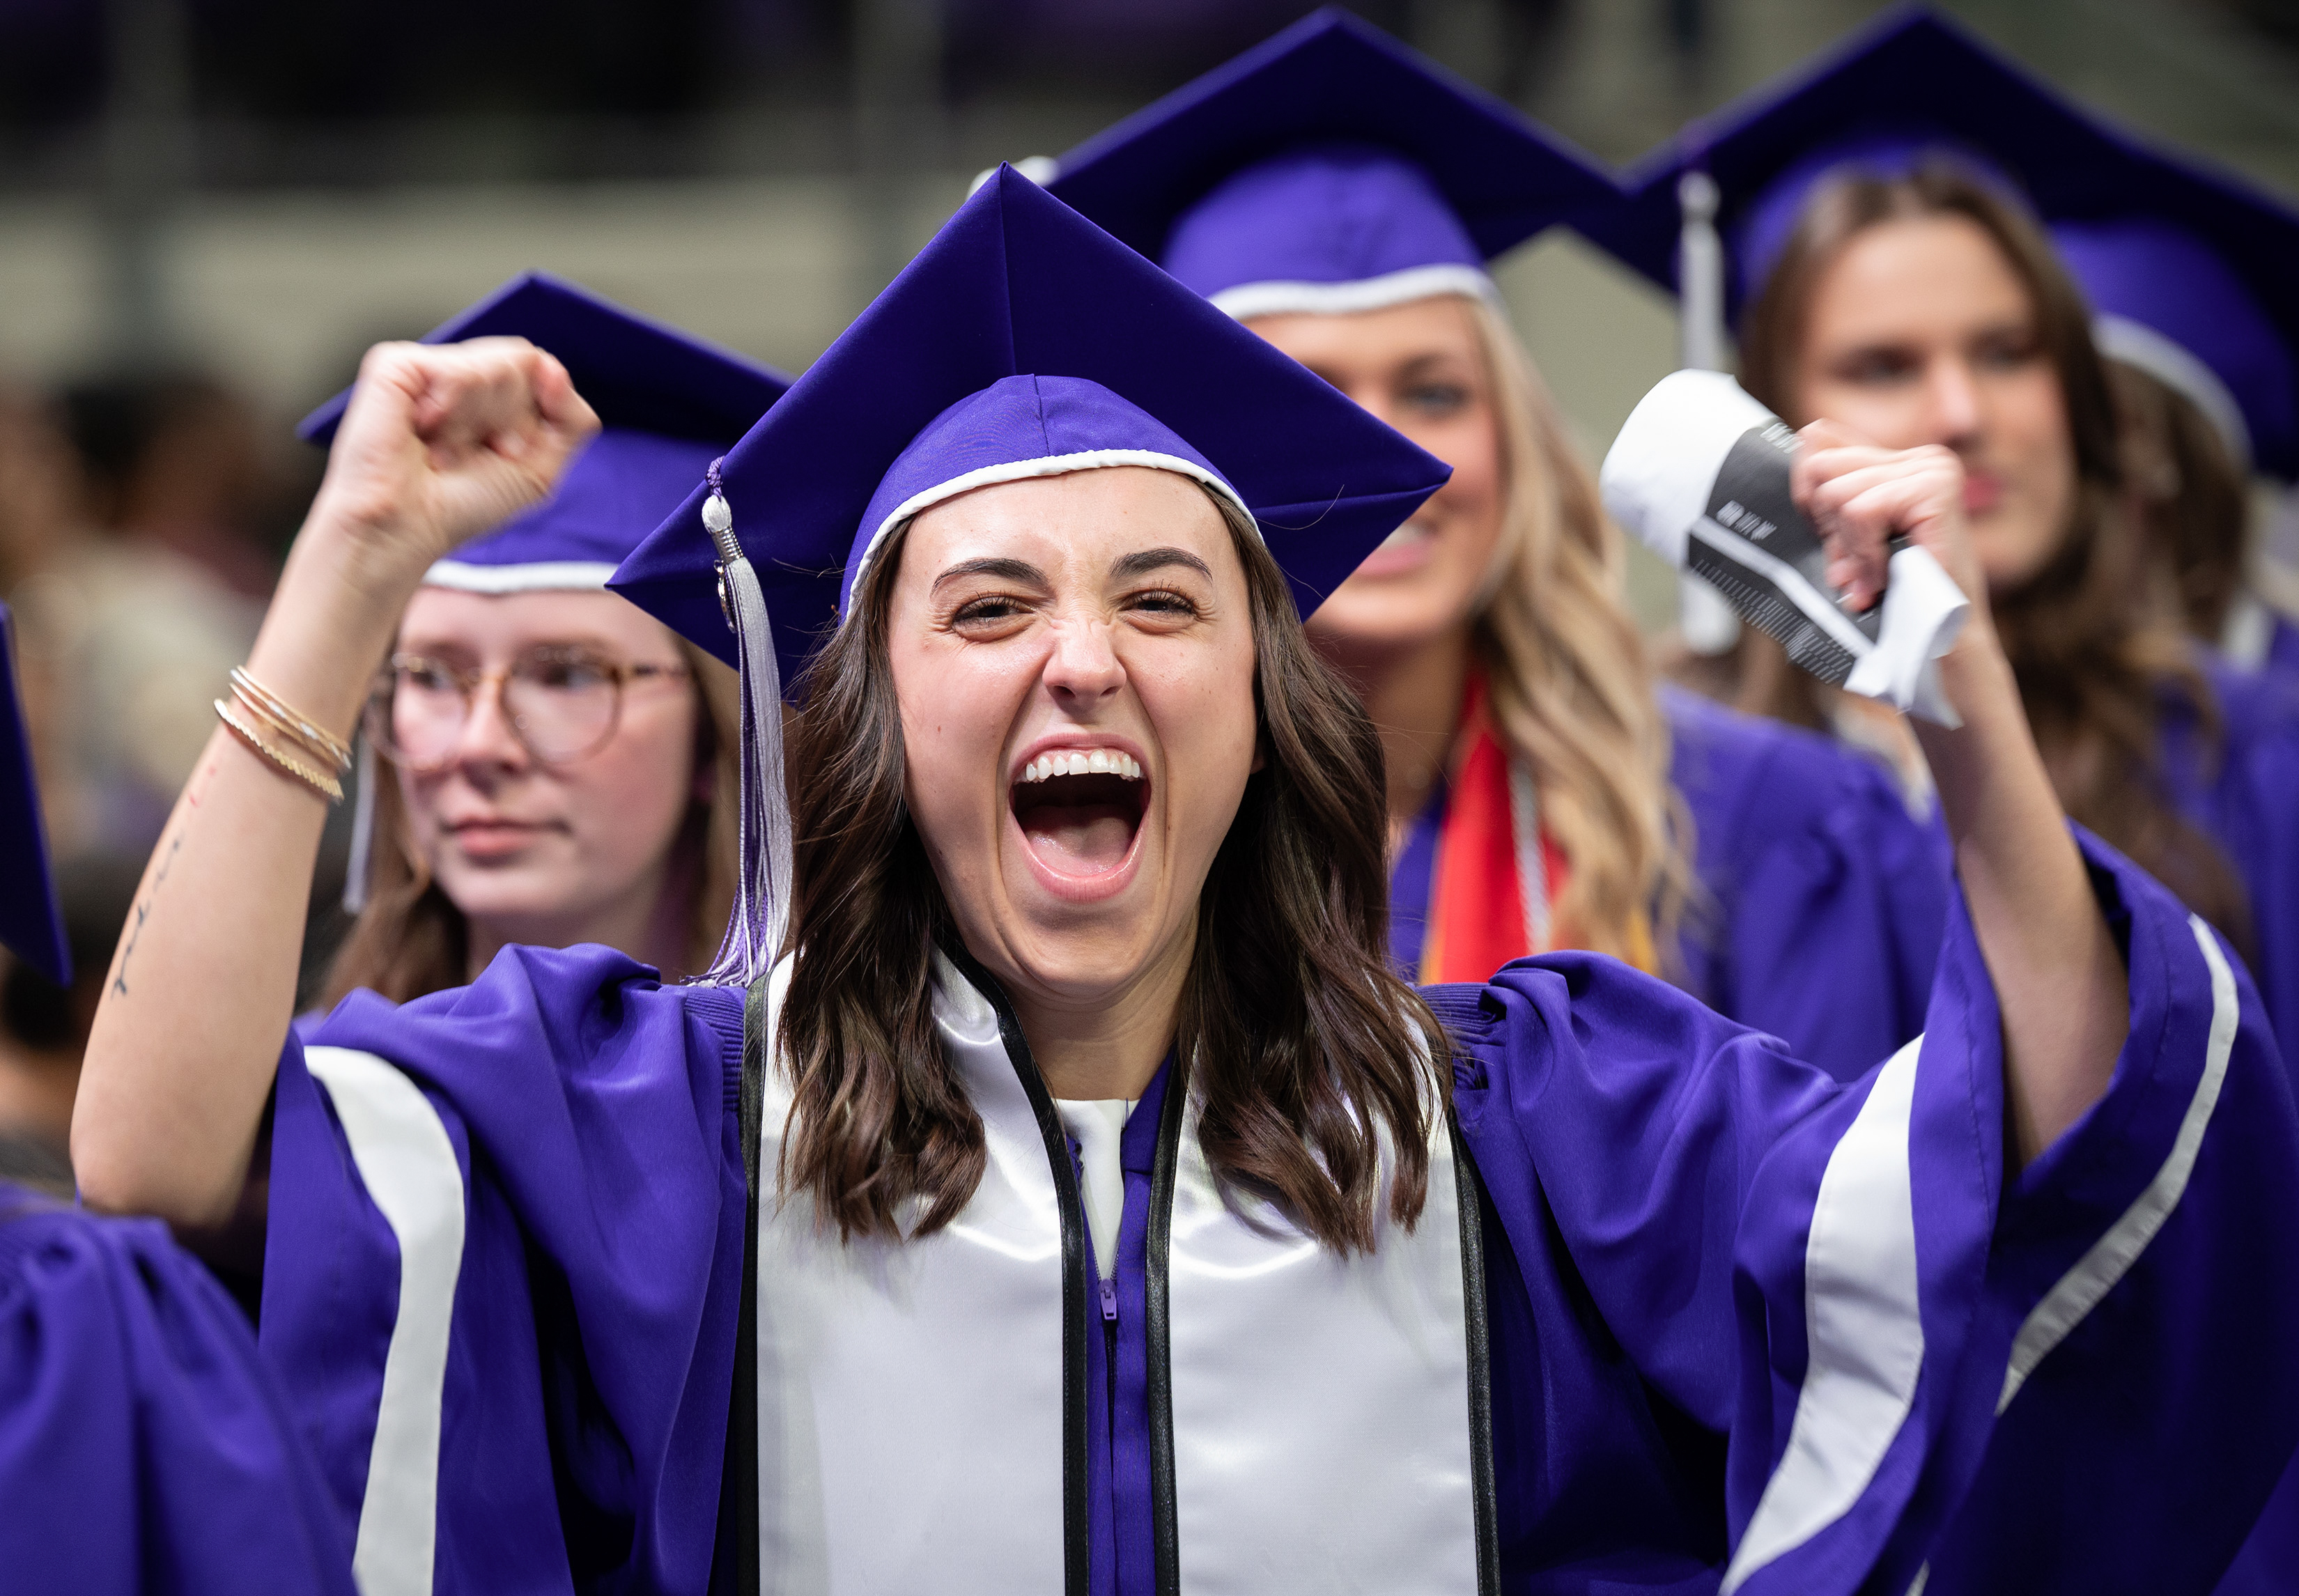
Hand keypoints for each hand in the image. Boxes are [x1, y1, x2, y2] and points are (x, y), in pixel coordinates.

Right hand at [308, 337, 599, 586]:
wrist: (407, 528)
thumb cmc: (462, 505)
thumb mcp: (541, 470)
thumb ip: (572, 419)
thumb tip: (552, 366)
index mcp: (490, 393)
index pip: (541, 371)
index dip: (535, 419)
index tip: (506, 455)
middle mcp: (459, 373)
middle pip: (524, 362)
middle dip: (512, 421)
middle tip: (471, 454)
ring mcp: (428, 365)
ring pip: (501, 365)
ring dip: (481, 424)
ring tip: (443, 449)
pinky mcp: (397, 364)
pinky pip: (461, 370)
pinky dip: (454, 413)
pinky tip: (424, 432)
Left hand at [1790, 419, 1988, 631]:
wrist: (1943, 641)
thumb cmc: (1898, 595)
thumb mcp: (1849, 538)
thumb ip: (1831, 495)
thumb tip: (1805, 436)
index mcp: (1899, 462)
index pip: (1820, 441)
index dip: (1807, 494)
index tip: (1828, 539)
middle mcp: (1920, 457)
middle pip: (1821, 467)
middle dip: (1827, 526)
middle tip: (1852, 567)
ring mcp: (1931, 469)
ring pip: (1837, 494)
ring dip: (1847, 548)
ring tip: (1870, 578)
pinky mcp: (1934, 489)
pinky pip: (1862, 511)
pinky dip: (1863, 554)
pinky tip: (1881, 579)